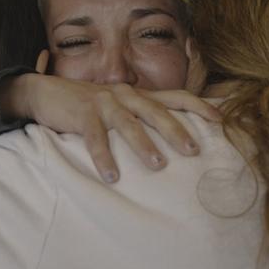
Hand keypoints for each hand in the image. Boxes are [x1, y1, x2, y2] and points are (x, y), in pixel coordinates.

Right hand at [0, 74, 221, 182]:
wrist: (46, 93)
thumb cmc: (89, 106)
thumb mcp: (120, 106)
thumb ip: (143, 115)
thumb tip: (171, 136)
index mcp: (138, 95)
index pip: (177, 96)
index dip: (200, 106)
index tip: (221, 120)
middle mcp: (125, 96)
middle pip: (157, 112)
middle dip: (177, 131)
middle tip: (194, 150)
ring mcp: (104, 103)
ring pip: (129, 124)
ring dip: (144, 145)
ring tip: (158, 164)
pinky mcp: (82, 114)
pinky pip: (95, 138)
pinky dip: (103, 157)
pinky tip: (111, 175)